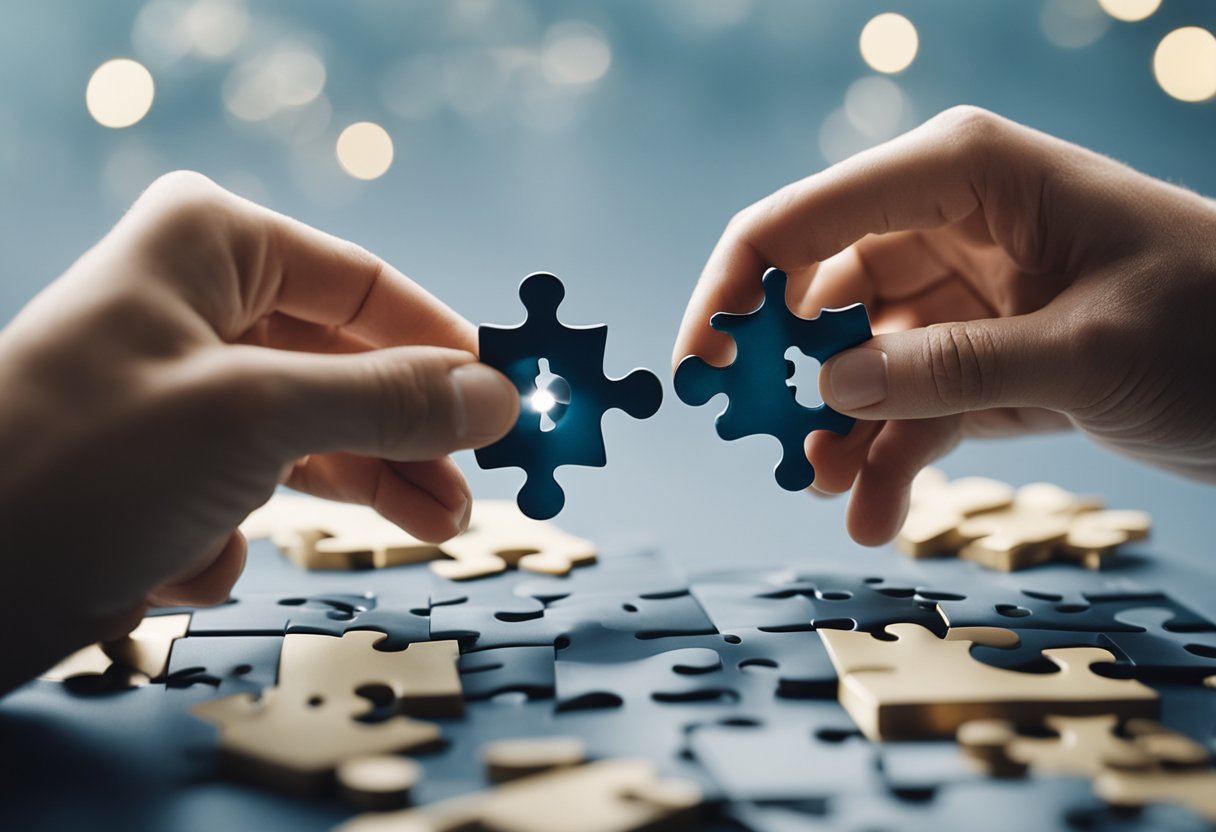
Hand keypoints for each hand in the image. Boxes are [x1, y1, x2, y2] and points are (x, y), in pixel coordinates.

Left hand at [0, 172, 518, 692]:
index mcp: (212, 245)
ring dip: (358, 488)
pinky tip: (188, 560)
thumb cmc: (77, 466)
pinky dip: (231, 534)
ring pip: (309, 432)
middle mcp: (196, 305)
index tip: (509, 408)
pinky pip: (241, 488)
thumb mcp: (257, 416)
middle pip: (348, 365)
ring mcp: (177, 390)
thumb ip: (388, 401)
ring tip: (430, 531)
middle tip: (470, 494)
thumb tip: (499, 394)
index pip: (369, 287)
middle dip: (406, 436)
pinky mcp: (156, 467)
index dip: (444, 348)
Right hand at [675, 106, 1215, 546]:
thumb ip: (949, 368)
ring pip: (858, 361)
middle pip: (819, 295)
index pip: (804, 220)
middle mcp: (946, 225)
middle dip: (787, 375)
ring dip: (838, 430)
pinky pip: (907, 406)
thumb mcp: (1084, 349)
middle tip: (758, 445)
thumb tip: (827, 386)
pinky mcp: (979, 358)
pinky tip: (875, 513)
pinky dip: (888, 458)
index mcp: (961, 176)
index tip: (698, 370)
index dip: (736, 292)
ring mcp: (960, 295)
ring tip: (827, 493)